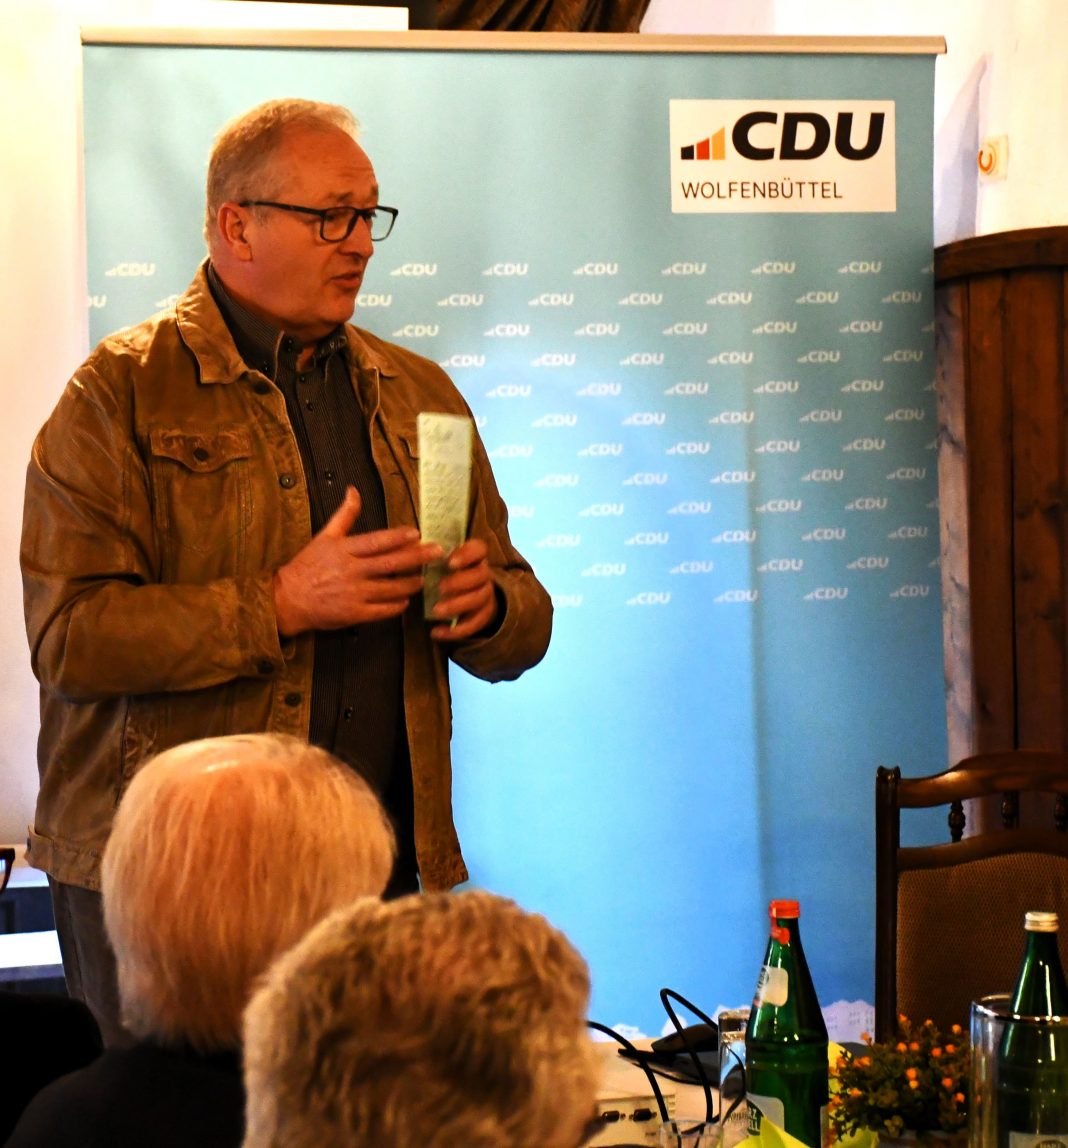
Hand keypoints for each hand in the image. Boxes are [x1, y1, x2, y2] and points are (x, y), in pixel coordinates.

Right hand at [273, 487, 441, 636]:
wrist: (287, 599)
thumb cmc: (307, 567)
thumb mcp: (324, 536)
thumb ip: (344, 515)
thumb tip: (353, 490)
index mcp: (345, 550)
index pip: (377, 541)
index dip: (398, 537)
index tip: (417, 534)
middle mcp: (351, 570)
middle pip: (390, 563)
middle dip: (417, 558)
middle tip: (437, 553)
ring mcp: (353, 593)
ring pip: (391, 588)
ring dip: (410, 584)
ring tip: (423, 580)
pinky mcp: (353, 614)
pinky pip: (382, 610)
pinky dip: (396, 606)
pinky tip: (405, 602)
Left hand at [429, 538, 498, 642]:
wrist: (470, 597)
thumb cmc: (446, 573)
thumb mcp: (438, 562)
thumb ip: (427, 556)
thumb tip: (409, 550)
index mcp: (473, 557)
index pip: (479, 549)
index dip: (467, 554)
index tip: (450, 562)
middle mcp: (483, 574)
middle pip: (481, 575)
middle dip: (461, 582)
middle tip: (440, 588)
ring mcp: (485, 595)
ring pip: (479, 599)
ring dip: (457, 605)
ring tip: (436, 611)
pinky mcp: (483, 616)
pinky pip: (474, 624)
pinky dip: (455, 630)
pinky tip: (436, 632)